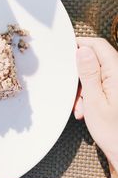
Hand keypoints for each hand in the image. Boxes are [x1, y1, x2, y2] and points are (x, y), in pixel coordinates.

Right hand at [74, 37, 117, 170]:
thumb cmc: (113, 133)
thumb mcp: (94, 101)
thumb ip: (89, 73)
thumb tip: (82, 50)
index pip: (99, 46)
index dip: (81, 44)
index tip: (65, 50)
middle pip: (96, 61)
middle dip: (80, 75)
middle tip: (72, 91)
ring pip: (96, 74)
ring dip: (84, 87)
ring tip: (80, 107)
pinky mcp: (117, 92)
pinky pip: (100, 84)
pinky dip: (90, 94)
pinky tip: (86, 109)